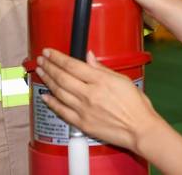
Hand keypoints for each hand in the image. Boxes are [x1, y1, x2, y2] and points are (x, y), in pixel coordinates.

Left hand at [37, 49, 161, 153]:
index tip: (49, 52)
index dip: (57, 57)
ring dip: (47, 80)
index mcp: (100, 81)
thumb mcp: (122, 79)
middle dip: (49, 66)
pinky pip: (62, 111)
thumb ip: (102, 68)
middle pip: (62, 77)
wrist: (140, 129)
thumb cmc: (136, 106)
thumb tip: (89, 57)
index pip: (72, 65)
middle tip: (41, 59)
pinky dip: (52, 102)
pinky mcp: (82, 124)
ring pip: (59, 92)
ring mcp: (83, 109)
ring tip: (41, 72)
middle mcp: (89, 94)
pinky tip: (45, 96)